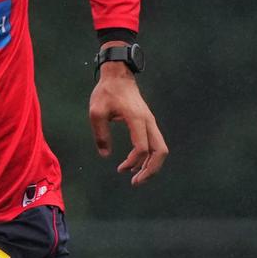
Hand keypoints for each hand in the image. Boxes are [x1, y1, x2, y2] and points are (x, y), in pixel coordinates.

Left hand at [89, 60, 167, 185]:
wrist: (118, 75)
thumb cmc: (106, 92)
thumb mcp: (96, 112)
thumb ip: (101, 134)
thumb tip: (105, 155)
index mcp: (136, 119)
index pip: (142, 147)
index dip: (133, 161)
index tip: (120, 168)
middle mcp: (148, 122)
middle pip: (160, 151)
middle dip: (151, 170)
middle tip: (135, 182)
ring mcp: (151, 122)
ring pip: (161, 149)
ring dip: (151, 165)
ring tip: (136, 177)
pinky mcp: (148, 123)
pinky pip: (155, 143)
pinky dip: (149, 157)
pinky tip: (136, 164)